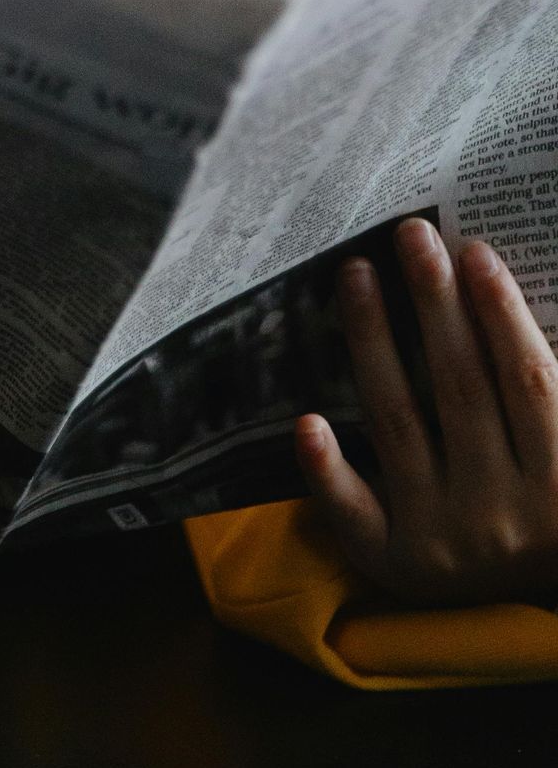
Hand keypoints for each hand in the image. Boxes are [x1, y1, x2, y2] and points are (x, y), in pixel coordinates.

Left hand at [295, 216, 557, 605]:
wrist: (532, 609)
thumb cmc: (551, 507)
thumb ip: (547, 396)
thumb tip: (499, 286)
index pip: (529, 381)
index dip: (501, 312)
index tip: (472, 249)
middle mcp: (504, 512)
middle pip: (460, 387)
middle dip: (434, 302)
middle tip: (410, 233)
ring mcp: (445, 537)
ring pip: (399, 421)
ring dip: (373, 339)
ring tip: (354, 272)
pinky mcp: (394, 560)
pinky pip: (353, 510)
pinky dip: (328, 467)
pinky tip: (308, 420)